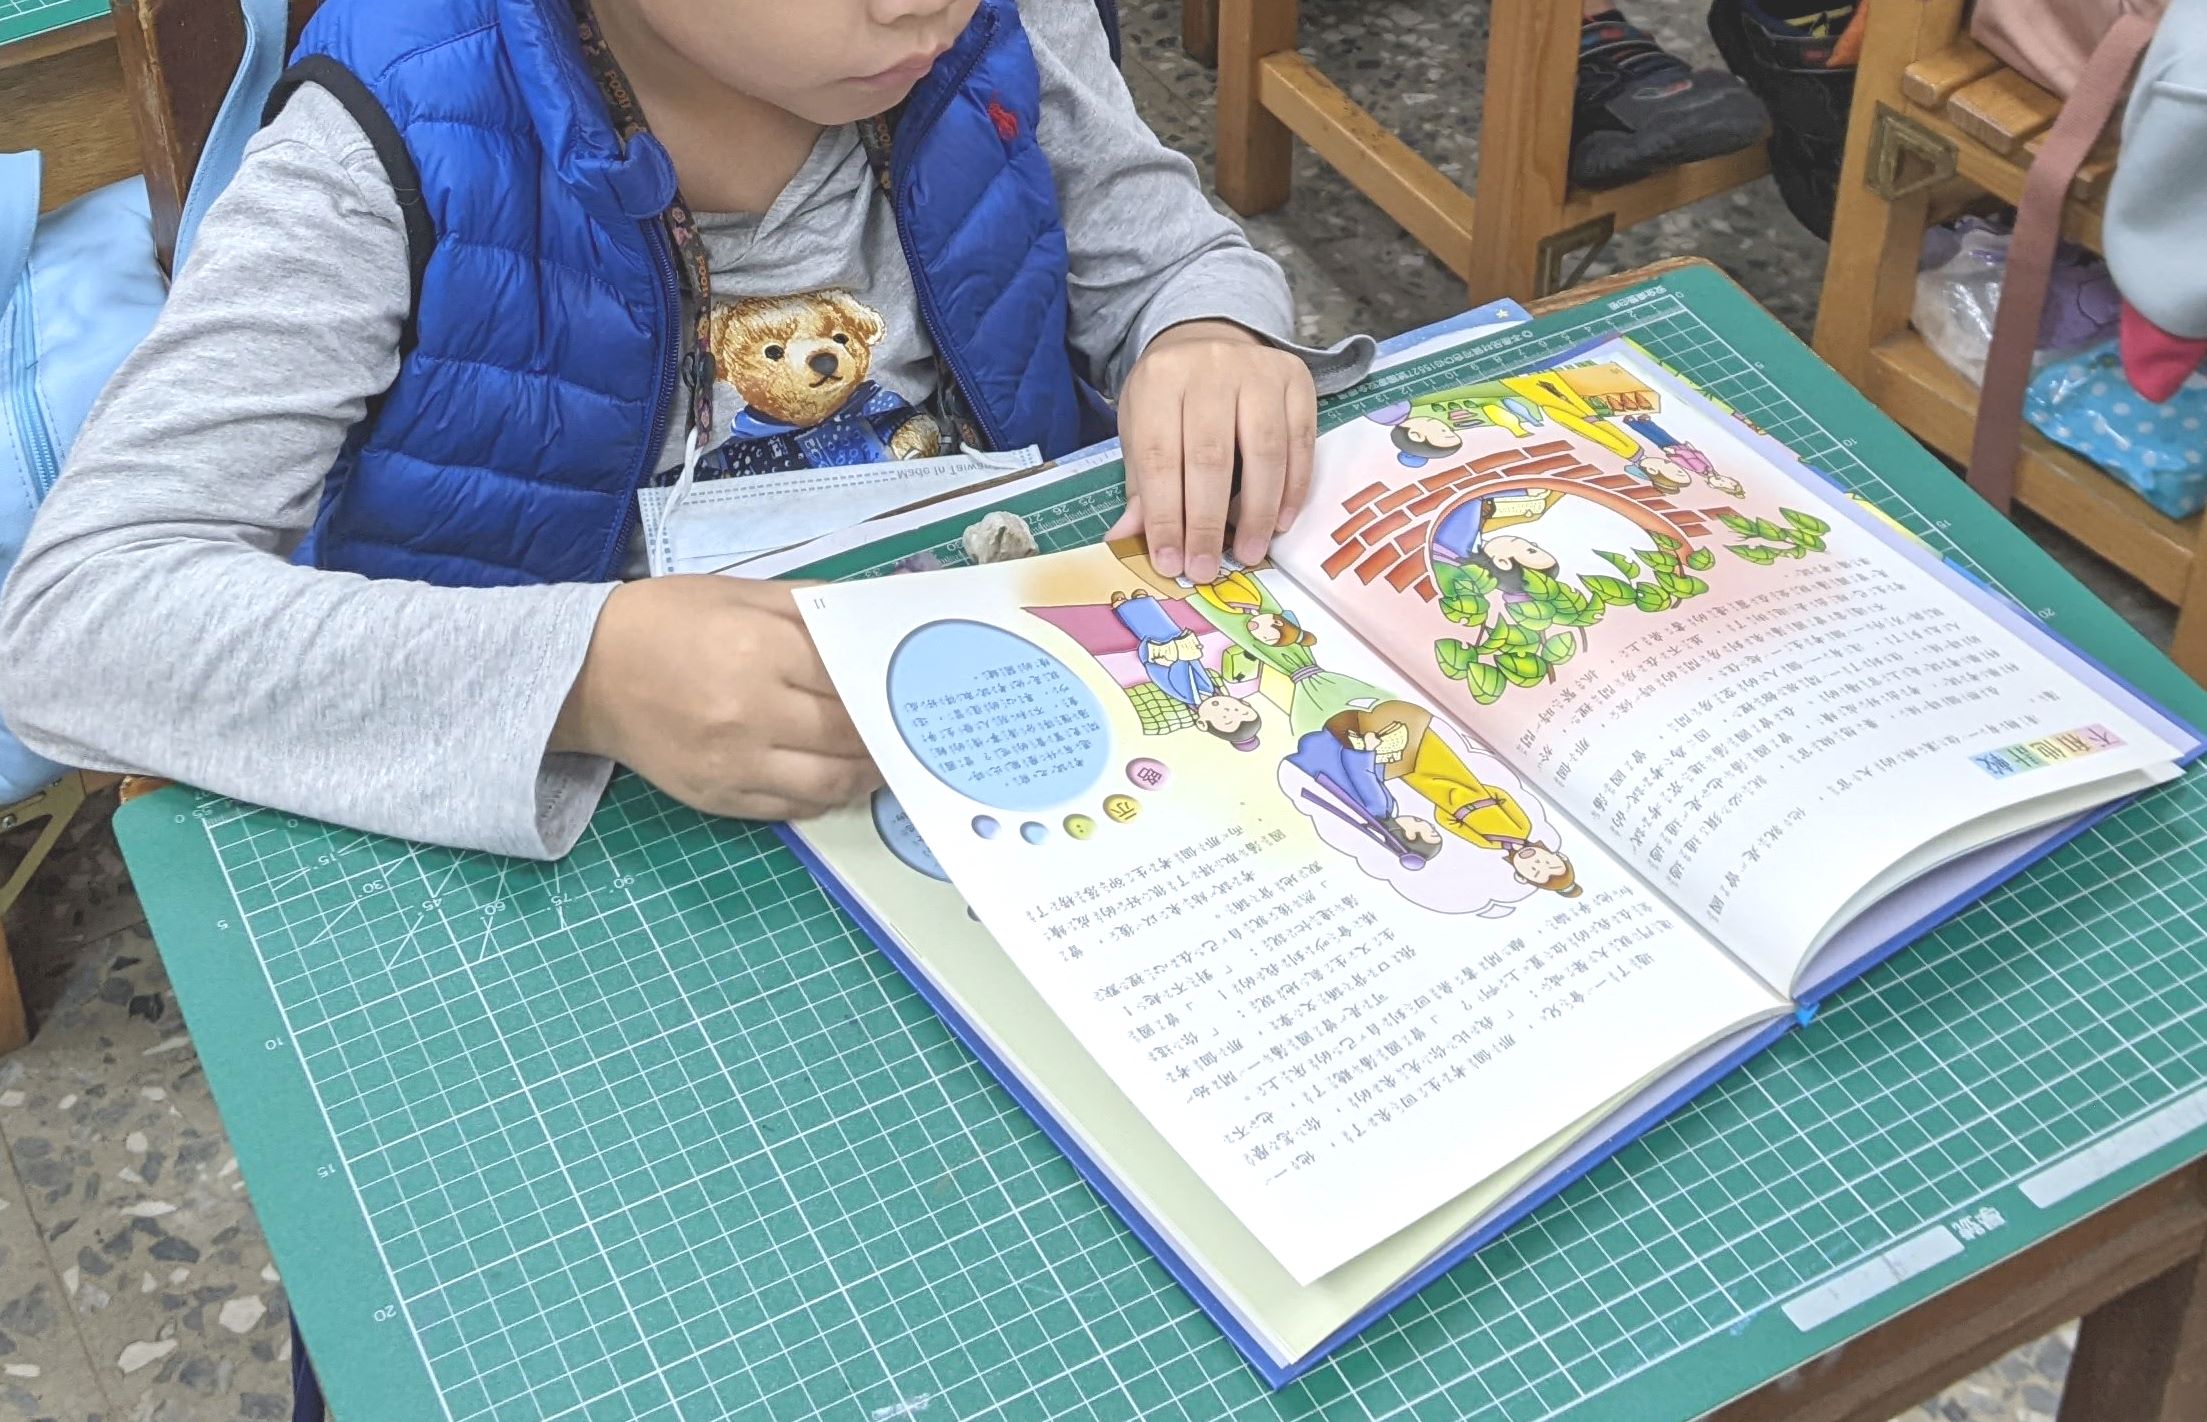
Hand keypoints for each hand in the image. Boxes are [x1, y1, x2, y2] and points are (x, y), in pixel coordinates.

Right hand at [552, 576, 880, 821]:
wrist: (587, 674)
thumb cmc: (666, 622)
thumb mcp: (739, 592)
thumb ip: (809, 607)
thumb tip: (869, 620)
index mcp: (757, 648)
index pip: (849, 675)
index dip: (888, 684)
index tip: (915, 687)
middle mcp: (749, 711)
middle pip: (847, 732)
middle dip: (886, 732)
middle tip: (910, 728)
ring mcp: (733, 763)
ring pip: (828, 782)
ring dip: (866, 774)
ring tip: (883, 761)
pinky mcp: (717, 797)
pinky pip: (790, 809)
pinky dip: (823, 797)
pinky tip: (837, 779)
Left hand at [1108, 320, 1316, 583]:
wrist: (1210, 340)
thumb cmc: (1171, 399)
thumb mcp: (1142, 431)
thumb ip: (1141, 486)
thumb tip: (1124, 541)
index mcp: (1160, 379)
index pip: (1161, 457)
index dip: (1165, 516)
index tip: (1170, 562)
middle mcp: (1210, 367)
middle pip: (1211, 456)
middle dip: (1207, 522)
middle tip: (1207, 568)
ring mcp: (1258, 369)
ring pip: (1264, 450)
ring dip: (1257, 511)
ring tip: (1249, 552)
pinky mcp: (1296, 378)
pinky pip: (1300, 442)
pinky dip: (1293, 488)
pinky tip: (1281, 521)